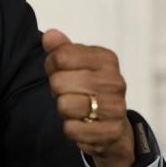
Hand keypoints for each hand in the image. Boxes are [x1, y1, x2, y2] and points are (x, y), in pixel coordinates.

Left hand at [43, 29, 134, 166]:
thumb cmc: (88, 85)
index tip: (61, 71)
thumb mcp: (76, 62)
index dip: (52, 66)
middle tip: (68, 92)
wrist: (113, 120)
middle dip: (56, 90)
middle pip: (59, 83)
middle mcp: (114, 81)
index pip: (61, 57)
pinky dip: (71, 129)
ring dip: (63, 110)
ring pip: (64, 106)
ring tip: (75, 108)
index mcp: (106, 59)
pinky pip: (72, 130)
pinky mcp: (111, 131)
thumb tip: (50, 36)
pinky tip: (81, 123)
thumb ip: (61, 48)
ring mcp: (115, 107)